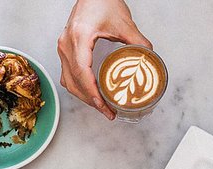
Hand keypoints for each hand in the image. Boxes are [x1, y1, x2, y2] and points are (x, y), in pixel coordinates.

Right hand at [57, 0, 151, 119]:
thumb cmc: (101, 0)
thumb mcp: (124, 23)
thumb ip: (138, 42)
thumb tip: (149, 59)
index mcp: (79, 38)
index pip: (82, 74)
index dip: (93, 94)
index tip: (104, 106)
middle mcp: (66, 44)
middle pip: (74, 82)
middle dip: (91, 101)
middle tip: (108, 112)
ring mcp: (63, 47)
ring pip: (68, 81)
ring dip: (84, 97)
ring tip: (101, 107)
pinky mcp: (65, 48)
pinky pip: (67, 74)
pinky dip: (78, 87)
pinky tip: (91, 94)